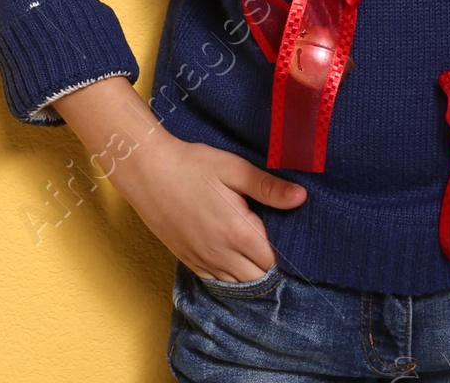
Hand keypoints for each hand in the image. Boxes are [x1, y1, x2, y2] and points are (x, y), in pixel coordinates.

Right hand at [115, 130, 306, 283]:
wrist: (147, 170)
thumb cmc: (192, 165)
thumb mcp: (232, 168)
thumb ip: (267, 187)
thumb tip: (302, 197)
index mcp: (236, 230)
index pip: (273, 258)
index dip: (281, 247)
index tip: (282, 230)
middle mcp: (221, 254)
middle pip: (258, 277)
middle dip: (268, 262)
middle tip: (268, 237)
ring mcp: (202, 260)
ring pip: (238, 284)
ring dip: (250, 271)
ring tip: (251, 247)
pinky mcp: (188, 260)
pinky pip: (217, 283)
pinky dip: (229, 276)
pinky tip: (231, 256)